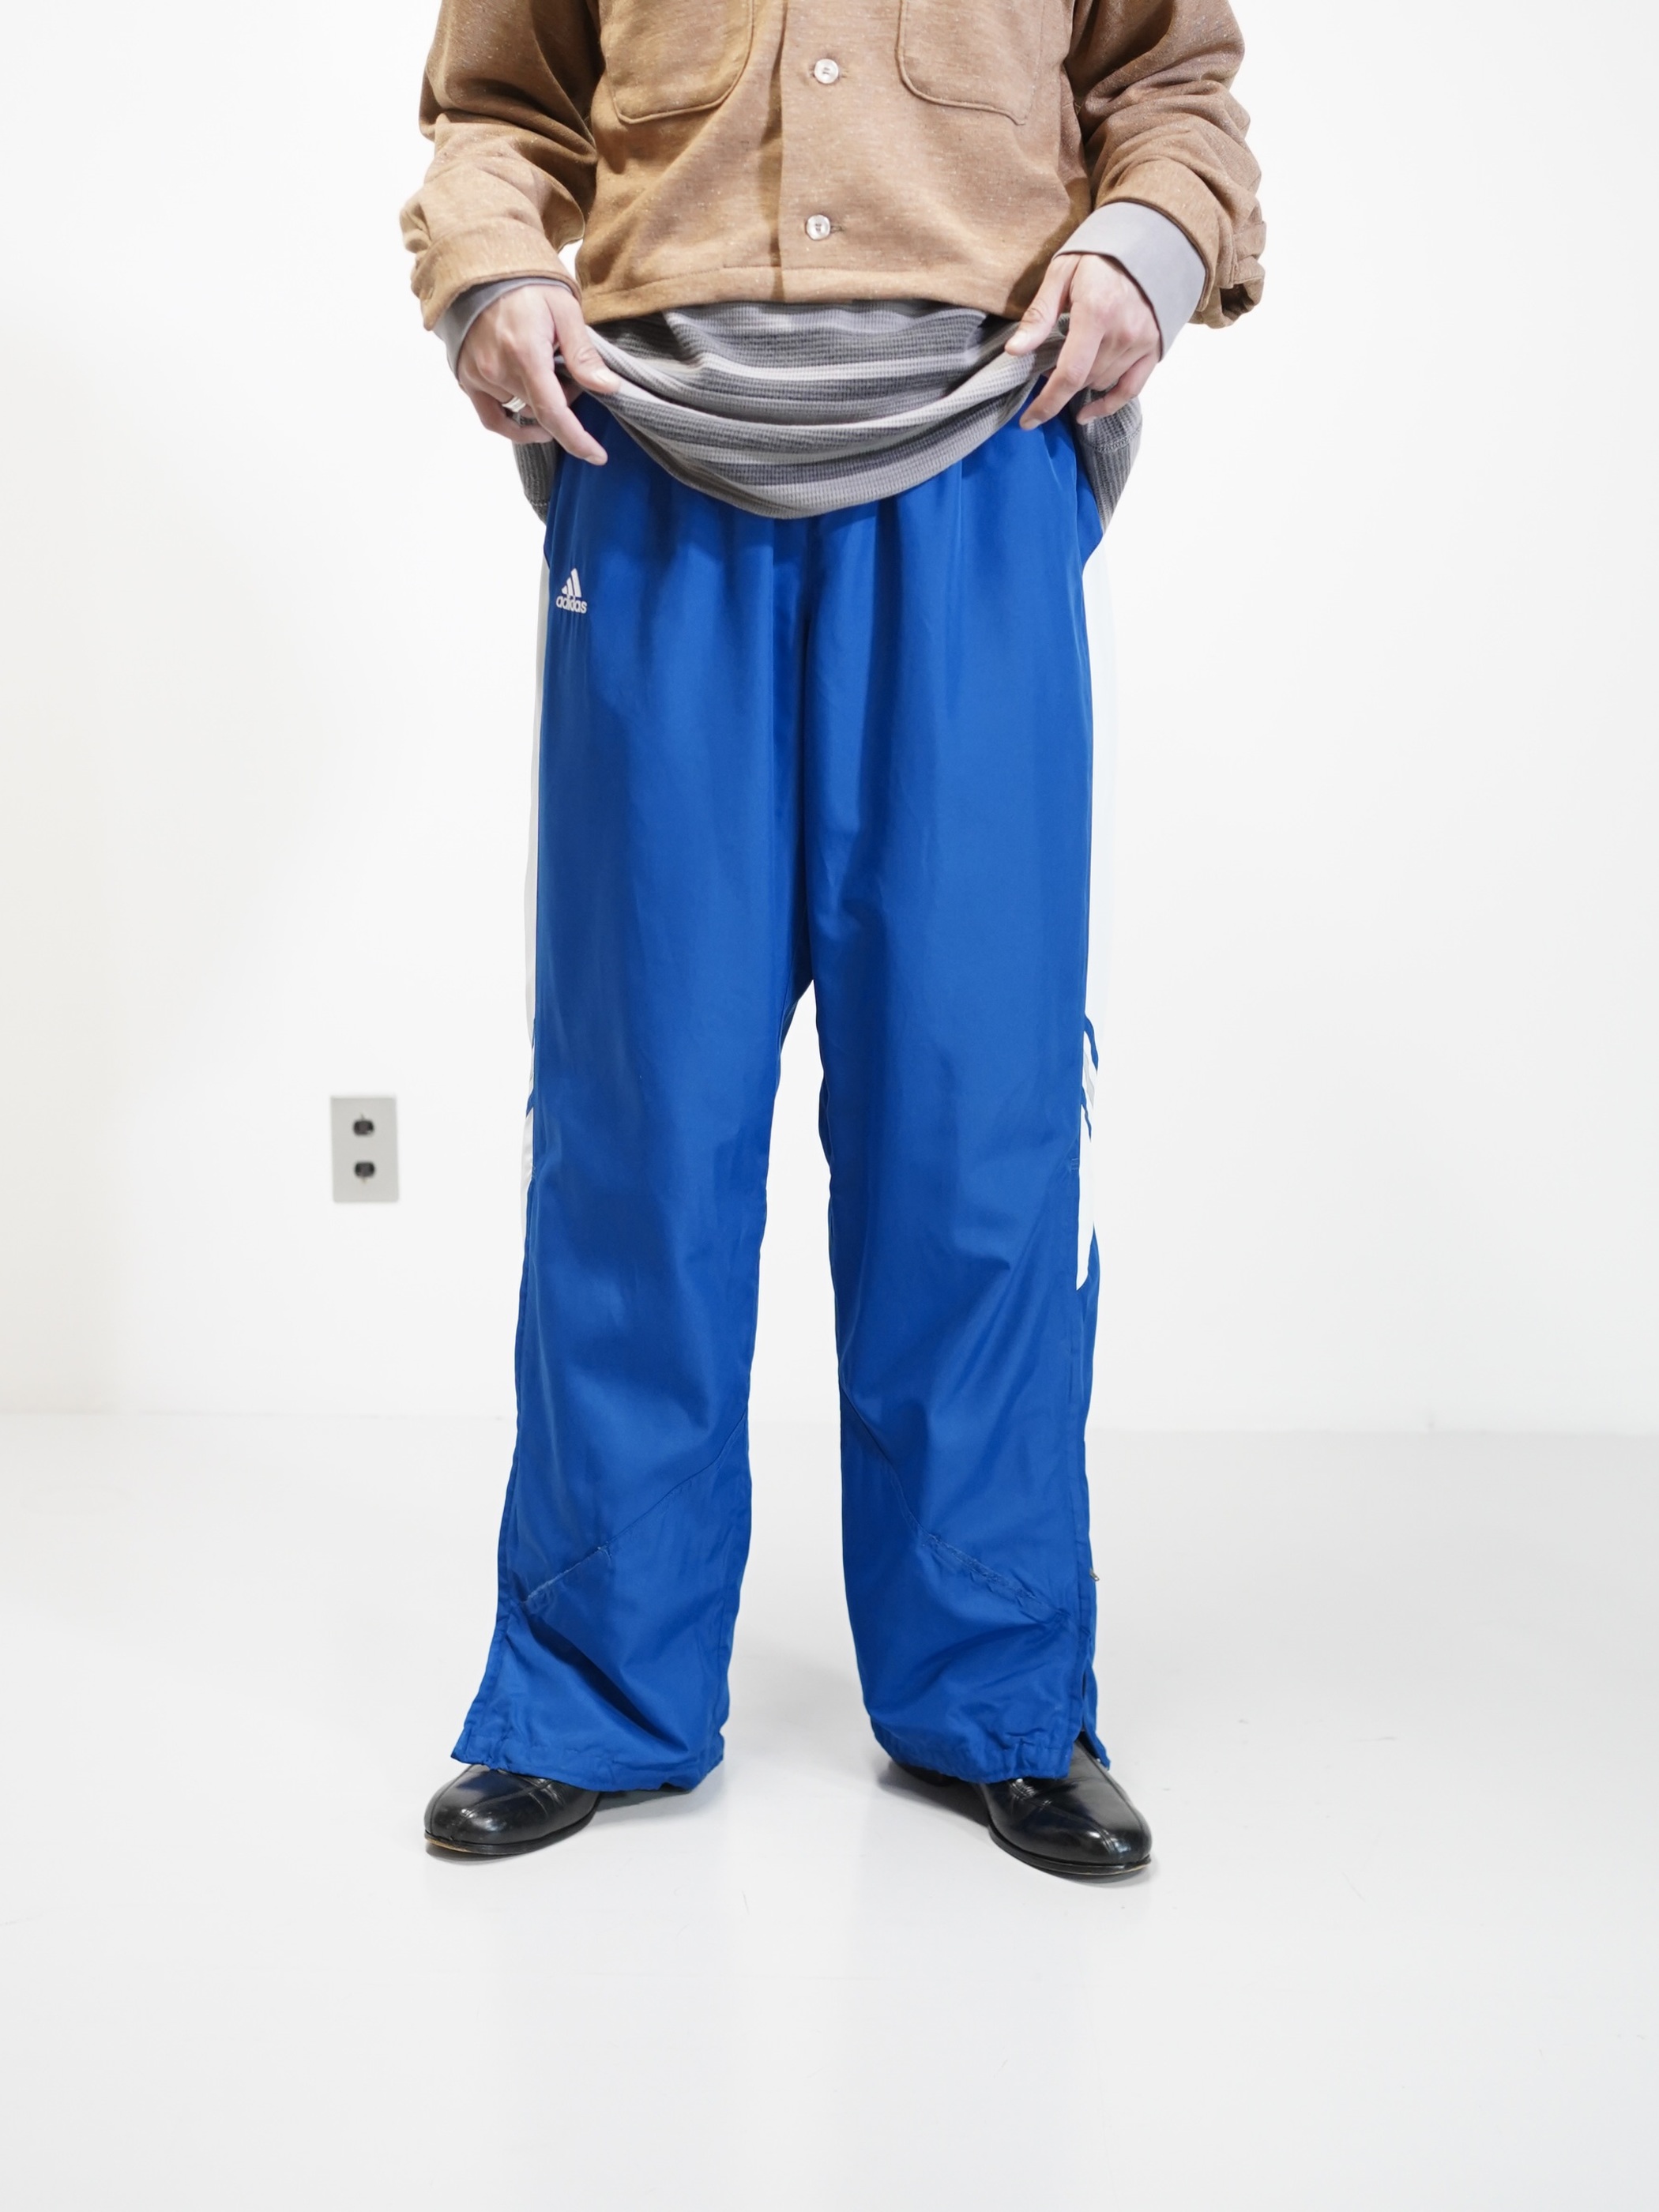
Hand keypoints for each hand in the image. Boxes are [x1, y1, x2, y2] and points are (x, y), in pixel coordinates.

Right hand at [457, 283, 619, 465]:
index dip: (576, 439)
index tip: (597, 456)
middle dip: (563, 401)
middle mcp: (497, 370)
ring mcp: (478, 376)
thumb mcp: (564, 310)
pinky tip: (529, 420)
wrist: (482, 263)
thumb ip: (583, 354)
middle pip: (541, 411)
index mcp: (525, 354)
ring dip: (539, 403)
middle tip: (569, 372)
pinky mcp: (466, 377)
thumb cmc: (526, 283)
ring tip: (545, 371)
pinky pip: (491, 417)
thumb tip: (607, 387)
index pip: (553, 413)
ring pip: (520, 411)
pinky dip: (512, 425)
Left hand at [1005, 253, 1160, 428]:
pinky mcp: (1154, 347)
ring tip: (1070, 365)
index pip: (1070, 373)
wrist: (1149, 239)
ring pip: (1103, 383)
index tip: (1028, 420)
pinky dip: (1110, 403)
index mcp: (1096, 313)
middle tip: (1047, 363)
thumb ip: (1040, 314)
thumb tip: (1015, 351)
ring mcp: (1141, 342)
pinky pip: (1131, 389)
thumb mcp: (1062, 273)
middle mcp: (1123, 333)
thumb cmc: (1100, 254)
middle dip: (1060, 381)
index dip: (1047, 402)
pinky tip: (1088, 411)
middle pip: (1084, 379)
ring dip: (1082, 382)